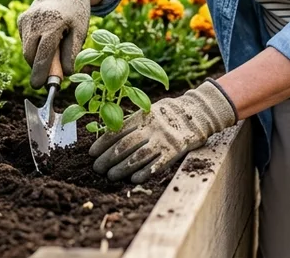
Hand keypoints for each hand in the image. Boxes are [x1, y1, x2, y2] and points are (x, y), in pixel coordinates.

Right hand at [19, 0, 94, 87]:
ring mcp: (26, 18)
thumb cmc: (76, 13)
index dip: (40, 72)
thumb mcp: (81, 31)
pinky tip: (46, 37)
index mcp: (53, 23)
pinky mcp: (22, 19)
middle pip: (30, 54)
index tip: (38, 86)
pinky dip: (34, 45)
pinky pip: (25, 40)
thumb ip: (72, 53)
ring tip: (53, 48)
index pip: (43, 54)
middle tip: (50, 74)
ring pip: (26, 48)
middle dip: (37, 67)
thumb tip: (65, 74)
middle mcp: (36, 20)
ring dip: (37, 56)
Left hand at [90, 79, 236, 183]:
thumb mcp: (148, 110)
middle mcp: (152, 127)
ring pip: (138, 157)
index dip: (102, 143)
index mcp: (142, 115)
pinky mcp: (176, 150)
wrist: (197, 113)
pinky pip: (158, 164)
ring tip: (111, 176)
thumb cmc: (167, 114)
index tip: (92, 153)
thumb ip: (132, 121)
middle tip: (97, 168)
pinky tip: (133, 179)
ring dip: (122, 168)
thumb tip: (107, 135)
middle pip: (125, 145)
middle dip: (108, 158)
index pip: (118, 130)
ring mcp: (164, 139)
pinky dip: (144, 173)